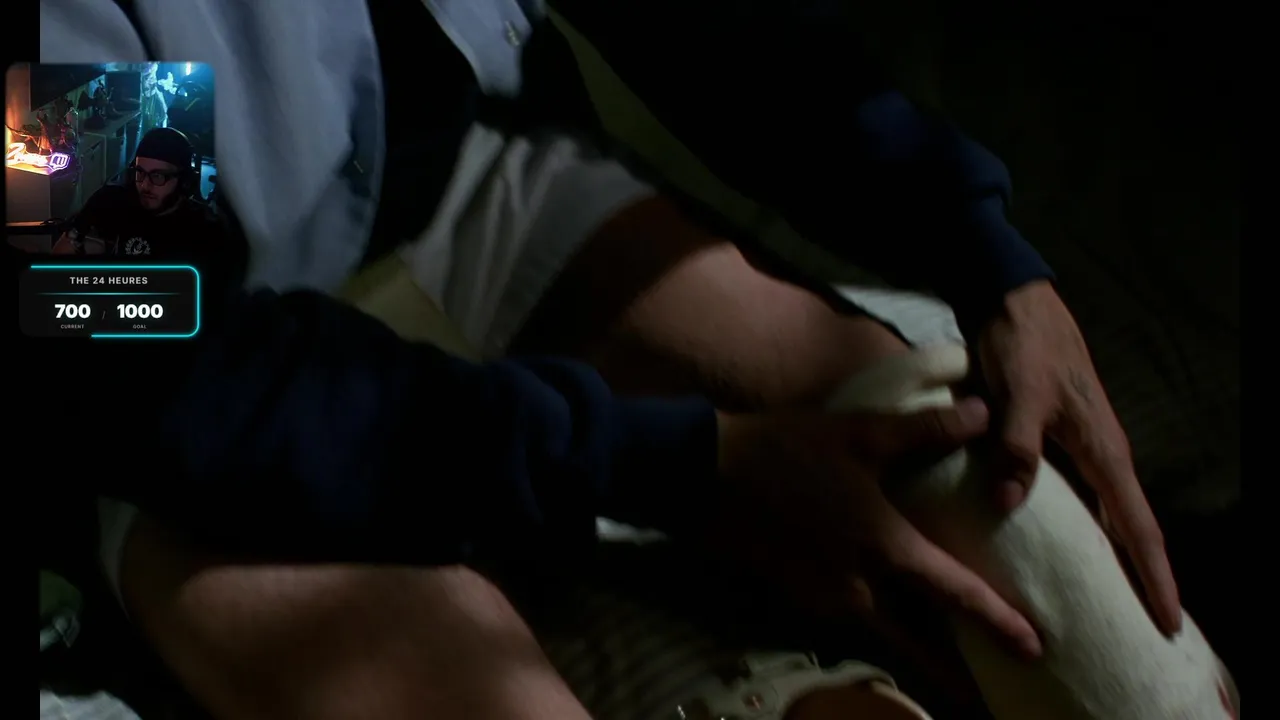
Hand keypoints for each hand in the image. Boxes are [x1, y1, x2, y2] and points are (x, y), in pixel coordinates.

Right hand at [711, 401, 1042, 659]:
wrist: (701, 475)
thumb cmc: (783, 449)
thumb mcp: (859, 432)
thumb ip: (926, 429)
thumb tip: (984, 414)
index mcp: (881, 548)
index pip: (954, 595)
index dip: (998, 622)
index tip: (1036, 650)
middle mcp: (856, 588)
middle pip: (921, 642)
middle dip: (959, 670)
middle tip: (992, 690)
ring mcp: (822, 597)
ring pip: (885, 634)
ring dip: (921, 651)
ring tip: (952, 659)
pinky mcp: (797, 592)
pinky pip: (853, 618)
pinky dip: (882, 626)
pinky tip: (889, 612)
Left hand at [977, 279, 1180, 634]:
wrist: (1010, 300)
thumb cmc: (1023, 345)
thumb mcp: (1018, 393)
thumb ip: (1016, 446)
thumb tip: (1010, 505)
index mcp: (1105, 451)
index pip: (1138, 528)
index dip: (1154, 577)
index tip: (1168, 622)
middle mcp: (1101, 456)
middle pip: (1127, 531)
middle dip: (1139, 580)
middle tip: (1138, 632)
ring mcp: (1080, 448)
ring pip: (1101, 516)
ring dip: (1106, 557)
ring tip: (1103, 603)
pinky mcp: (1054, 439)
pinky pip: (1073, 497)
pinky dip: (1073, 527)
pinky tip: (1056, 548)